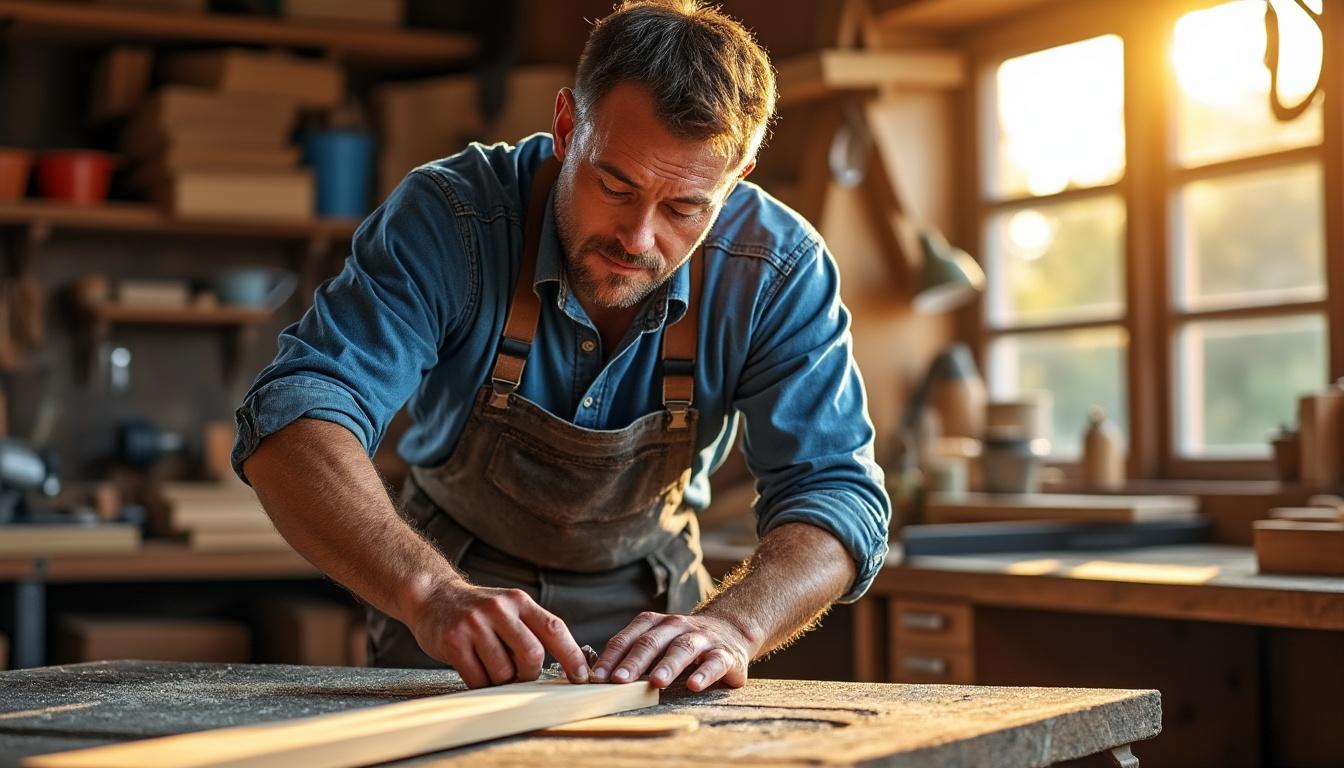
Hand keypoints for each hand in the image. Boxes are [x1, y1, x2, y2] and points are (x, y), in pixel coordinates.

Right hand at [408, 580, 589, 688]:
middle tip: (519, 674)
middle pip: (531, 655)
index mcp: (518, 601)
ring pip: (504, 672)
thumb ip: (531, 629)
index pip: (554, 629)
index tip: (582, 677)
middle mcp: (498, 609)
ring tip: (491, 668)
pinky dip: (481, 683)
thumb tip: (564, 665)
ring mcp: (474, 625)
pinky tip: (475, 670)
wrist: (432, 596)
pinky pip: (477, 679)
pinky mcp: (453, 642)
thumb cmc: (478, 611)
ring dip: (502, 680)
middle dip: (529, 674)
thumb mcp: (508, 608)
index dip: (572, 655)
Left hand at [591, 612, 753, 691]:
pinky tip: (695, 685)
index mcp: (656, 624)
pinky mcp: (725, 654)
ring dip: (668, 665)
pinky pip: (714, 663)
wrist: (732, 630)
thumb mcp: (659, 642)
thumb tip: (597, 677)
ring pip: (683, 648)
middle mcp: (678, 626)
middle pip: (652, 641)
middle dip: (634, 662)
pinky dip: (705, 673)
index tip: (597, 677)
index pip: (630, 638)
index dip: (612, 657)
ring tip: (656, 682)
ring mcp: (702, 638)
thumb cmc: (684, 643)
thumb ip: (634, 655)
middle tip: (618, 681)